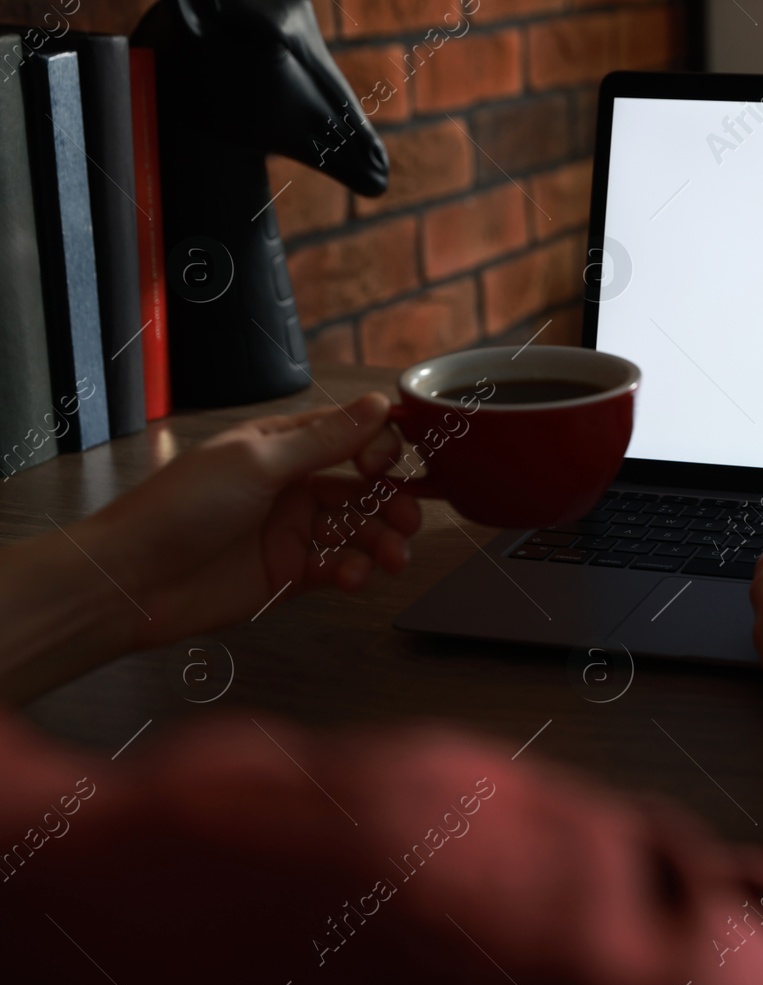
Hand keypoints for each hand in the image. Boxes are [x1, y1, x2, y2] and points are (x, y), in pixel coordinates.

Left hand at [81, 392, 421, 651]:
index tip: (388, 464)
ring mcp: (291, 530)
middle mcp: (291, 485)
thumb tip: (377, 405)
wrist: (132, 580)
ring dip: (382, 541)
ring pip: (359, 531)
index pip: (350, 436)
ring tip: (392, 558)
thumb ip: (324, 439)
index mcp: (281, 446)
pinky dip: (355, 572)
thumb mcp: (257, 463)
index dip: (379, 448)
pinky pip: (339, 567)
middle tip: (409, 520)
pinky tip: (354, 577)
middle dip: (393, 502)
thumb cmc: (177, 509)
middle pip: (364, 487)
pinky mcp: (289, 574)